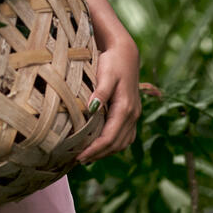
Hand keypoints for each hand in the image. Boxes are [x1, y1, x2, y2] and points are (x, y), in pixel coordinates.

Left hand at [77, 40, 140, 163]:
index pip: (110, 137)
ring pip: (122, 142)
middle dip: (98, 154)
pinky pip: (125, 136)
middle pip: (116, 144)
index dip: (95, 150)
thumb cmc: (113, 62)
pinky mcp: (132, 112)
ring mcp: (134, 114)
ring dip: (106, 151)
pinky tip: (101, 145)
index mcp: (126, 108)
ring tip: (88, 156)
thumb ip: (100, 92)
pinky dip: (113, 144)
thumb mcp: (106, 74)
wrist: (125, 52)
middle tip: (78, 160)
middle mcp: (133, 114)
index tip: (79, 157)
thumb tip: (91, 108)